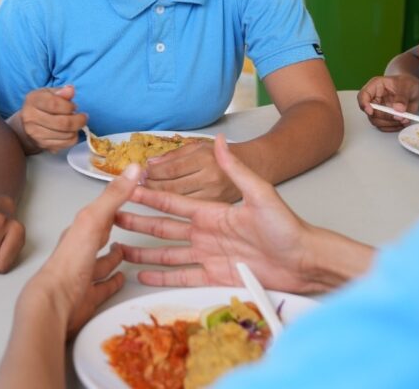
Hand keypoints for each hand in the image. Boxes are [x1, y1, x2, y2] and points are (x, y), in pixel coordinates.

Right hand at [16, 85, 87, 152]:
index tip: (74, 107)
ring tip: (75, 123)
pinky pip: (66, 144)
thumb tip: (70, 90)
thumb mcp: (49, 93)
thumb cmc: (41, 106)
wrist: (27, 125)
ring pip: (66, 135)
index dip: (69, 106)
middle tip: (83, 117)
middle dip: (78, 120)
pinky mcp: (43, 145)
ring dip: (76, 129)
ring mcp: (36, 134)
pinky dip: (73, 138)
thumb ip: (61, 91)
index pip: (54, 104)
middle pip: (62, 123)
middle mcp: (31, 118)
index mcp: (32, 100)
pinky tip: (70, 132)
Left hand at [20, 164, 140, 335]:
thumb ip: (114, 196)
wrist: (55, 304)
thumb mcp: (94, 220)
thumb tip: (134, 167)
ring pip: (101, 263)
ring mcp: (83, 275)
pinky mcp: (88, 297)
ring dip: (113, 257)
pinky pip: (104, 286)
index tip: (129, 194)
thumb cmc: (72, 260)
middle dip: (112, 229)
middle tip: (129, 221)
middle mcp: (80, 251)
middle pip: (99, 236)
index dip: (113, 203)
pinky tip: (123, 278)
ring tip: (127, 251)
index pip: (98, 212)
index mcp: (80, 230)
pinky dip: (113, 281)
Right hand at [118, 136, 371, 293]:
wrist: (305, 258)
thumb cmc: (286, 226)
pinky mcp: (214, 277)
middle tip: (113, 218)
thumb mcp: (260, 193)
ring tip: (120, 250)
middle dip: (139, 222)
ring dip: (144, 252)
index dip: (151, 196)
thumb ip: (235, 170)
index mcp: (212, 212)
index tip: (129, 189)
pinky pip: (182, 277)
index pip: (174, 202)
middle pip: (164, 228)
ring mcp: (208, 255)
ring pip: (167, 254)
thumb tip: (220, 141)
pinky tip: (142, 276)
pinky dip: (161, 277)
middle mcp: (205, 233)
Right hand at [357, 75, 418, 130]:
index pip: (363, 96)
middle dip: (384, 117)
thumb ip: (402, 97)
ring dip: (391, 123)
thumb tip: (398, 109)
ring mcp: (379, 110)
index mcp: (375, 87)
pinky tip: (404, 122)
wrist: (412, 90)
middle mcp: (374, 99)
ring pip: (377, 122)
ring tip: (404, 119)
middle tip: (399, 117)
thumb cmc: (406, 83)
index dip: (364, 104)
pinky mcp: (385, 118)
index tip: (371, 111)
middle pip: (370, 113)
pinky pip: (385, 127)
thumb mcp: (406, 86)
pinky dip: (394, 127)